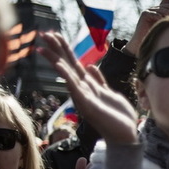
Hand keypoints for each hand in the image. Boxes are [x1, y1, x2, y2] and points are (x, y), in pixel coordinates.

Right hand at [37, 32, 139, 146]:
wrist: (125, 135)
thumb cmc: (118, 116)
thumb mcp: (109, 93)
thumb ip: (99, 81)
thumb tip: (90, 66)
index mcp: (88, 85)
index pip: (73, 63)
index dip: (65, 48)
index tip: (55, 34)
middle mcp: (82, 90)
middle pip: (67, 65)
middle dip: (56, 49)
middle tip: (43, 34)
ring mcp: (83, 97)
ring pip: (67, 74)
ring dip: (55, 60)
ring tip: (43, 47)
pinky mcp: (88, 106)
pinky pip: (75, 89)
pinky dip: (67, 77)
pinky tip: (59, 66)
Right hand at [125, 0, 168, 55]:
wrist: (143, 41)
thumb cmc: (156, 35)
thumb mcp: (166, 26)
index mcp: (160, 10)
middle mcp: (155, 8)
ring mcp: (149, 10)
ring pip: (164, 11)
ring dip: (166, 19)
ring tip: (163, 25)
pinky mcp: (145, 14)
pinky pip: (157, 15)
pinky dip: (159, 20)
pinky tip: (158, 24)